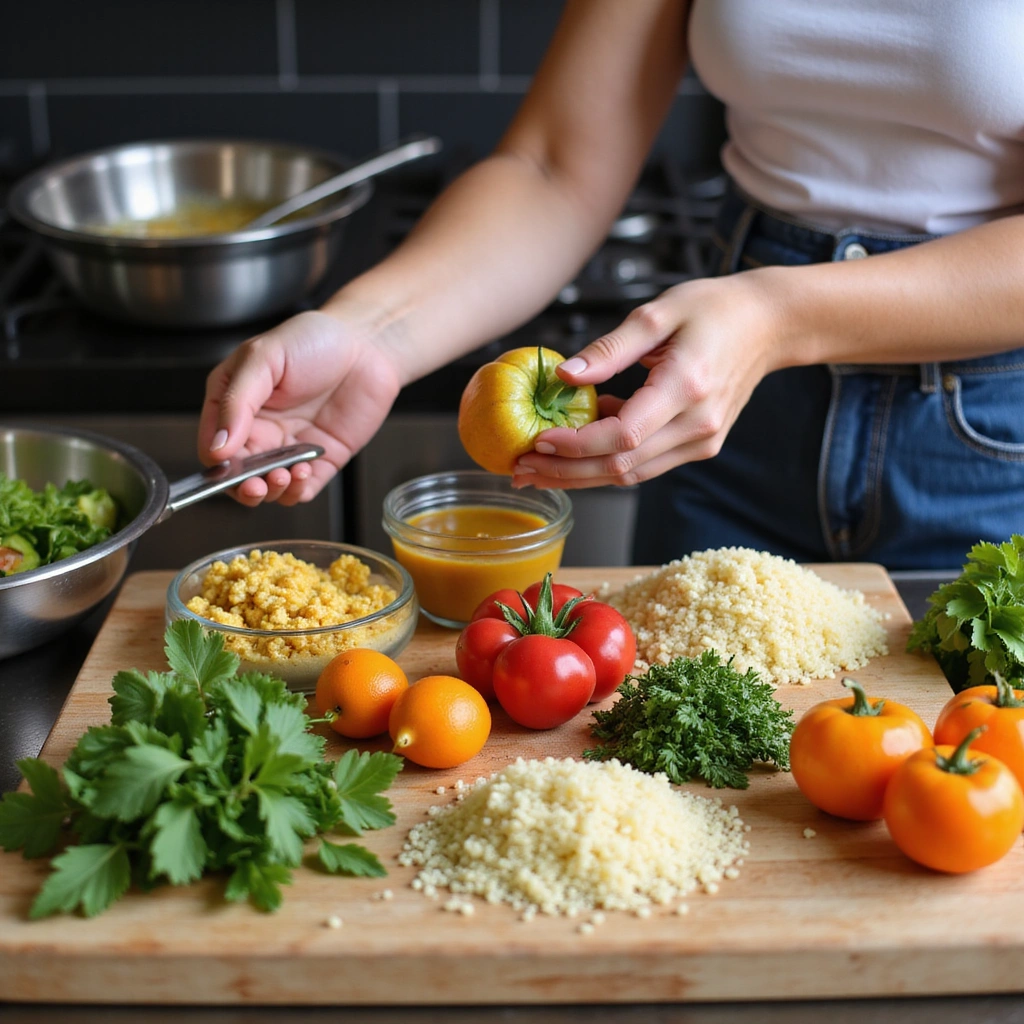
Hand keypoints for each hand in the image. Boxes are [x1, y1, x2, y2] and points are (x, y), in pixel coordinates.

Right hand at [197, 310, 402, 505]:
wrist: (367, 345)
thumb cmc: (313, 339)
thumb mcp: (263, 358)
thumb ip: (237, 401)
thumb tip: (218, 445)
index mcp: (235, 405)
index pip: (213, 447)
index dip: (218, 463)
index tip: (229, 465)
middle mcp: (261, 431)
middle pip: (239, 476)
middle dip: (244, 487)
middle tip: (256, 485)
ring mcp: (290, 448)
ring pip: (270, 488)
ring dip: (273, 491)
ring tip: (284, 475)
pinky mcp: (321, 459)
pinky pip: (304, 489)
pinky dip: (299, 491)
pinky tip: (304, 472)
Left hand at [512, 272, 786, 488]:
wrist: (769, 325)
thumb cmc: (715, 309)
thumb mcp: (659, 312)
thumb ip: (611, 347)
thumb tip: (565, 375)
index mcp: (687, 387)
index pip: (623, 436)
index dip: (577, 445)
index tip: (539, 441)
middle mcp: (698, 424)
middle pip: (622, 466)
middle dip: (566, 472)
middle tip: (522, 469)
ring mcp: (701, 441)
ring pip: (631, 474)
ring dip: (581, 476)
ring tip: (538, 468)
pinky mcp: (699, 445)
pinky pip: (645, 464)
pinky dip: (609, 461)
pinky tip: (578, 448)